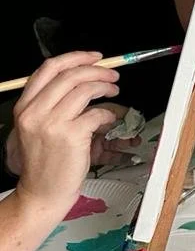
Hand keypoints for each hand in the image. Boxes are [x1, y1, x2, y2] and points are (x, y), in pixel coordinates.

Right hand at [8, 54, 118, 220]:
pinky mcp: (71, 136)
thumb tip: (85, 77)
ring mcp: (52, 124)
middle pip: (70, 75)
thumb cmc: (45, 161)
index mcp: (25, 107)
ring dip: (105, 87)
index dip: (76, 57)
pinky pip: (97, 113)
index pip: (49, 68)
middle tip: (112, 76)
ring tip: (114, 91)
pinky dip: (108, 112)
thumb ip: (53, 102)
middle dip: (97, 70)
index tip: (95, 57)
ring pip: (85, 90)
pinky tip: (109, 119)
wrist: (42, 193)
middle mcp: (34, 112)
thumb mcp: (37, 127)